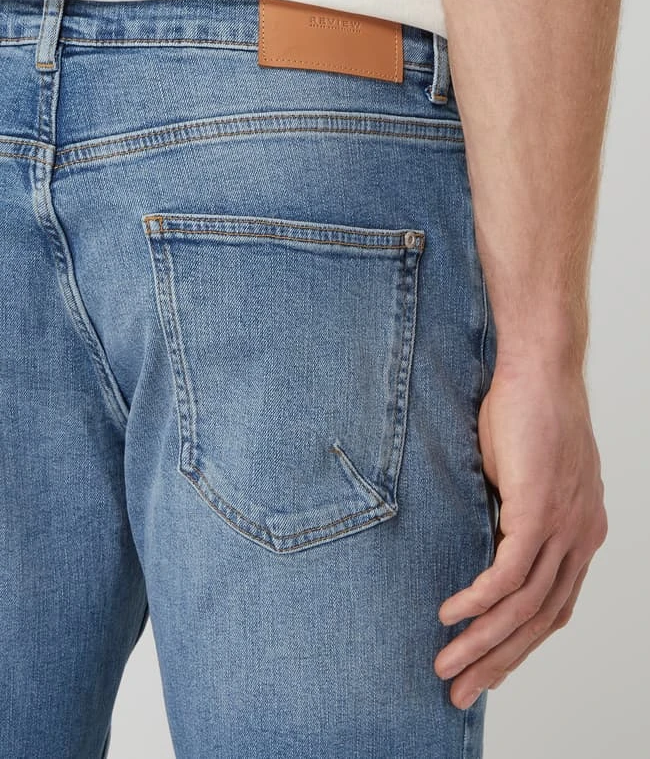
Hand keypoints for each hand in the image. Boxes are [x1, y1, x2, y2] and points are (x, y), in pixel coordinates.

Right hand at [432, 356, 607, 709]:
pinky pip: (508, 574)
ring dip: (482, 642)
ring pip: (523, 607)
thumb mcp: (523, 479)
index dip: (520, 645)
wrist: (539, 369)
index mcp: (581, 533)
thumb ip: (514, 518)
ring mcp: (564, 527)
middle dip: (499, 662)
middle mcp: (581, 538)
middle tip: (460, 691)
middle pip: (541, 622)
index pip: (554, 607)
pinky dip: (477, 601)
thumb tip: (485, 545)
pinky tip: (451, 615)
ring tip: (447, 666)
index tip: (486, 667)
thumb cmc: (527, 415)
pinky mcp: (538, 511)